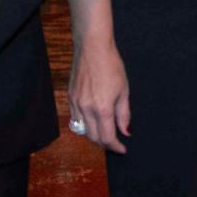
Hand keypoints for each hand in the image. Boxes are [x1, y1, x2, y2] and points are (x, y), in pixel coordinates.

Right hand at [69, 34, 130, 153]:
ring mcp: (76, 103)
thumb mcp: (124, 90)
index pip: (107, 138)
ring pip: (82, 131)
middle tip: (115, 143)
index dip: (115, 147)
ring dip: (94, 136)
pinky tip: (93, 121)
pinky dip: (84, 125)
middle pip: (93, 138)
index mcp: (102, 108)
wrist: (92, 47)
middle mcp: (86, 109)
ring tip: (104, 133)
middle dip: (105, 144)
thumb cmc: (111, 65)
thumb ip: (124, 114)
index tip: (122, 149)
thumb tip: (126, 132)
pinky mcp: (70, 97)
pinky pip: (75, 119)